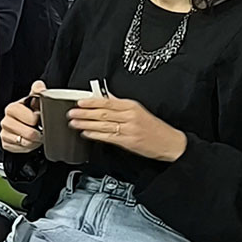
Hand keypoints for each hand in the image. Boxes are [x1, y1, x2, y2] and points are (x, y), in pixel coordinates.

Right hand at [0, 80, 43, 153]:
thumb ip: (38, 92)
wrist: (25, 124)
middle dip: (37, 134)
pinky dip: (26, 147)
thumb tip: (39, 86)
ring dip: (33, 141)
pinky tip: (28, 141)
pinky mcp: (5, 143)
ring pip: (24, 142)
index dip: (38, 120)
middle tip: (40, 130)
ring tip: (35, 136)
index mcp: (12, 108)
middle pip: (28, 133)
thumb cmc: (30, 112)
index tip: (40, 119)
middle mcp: (6, 120)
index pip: (31, 119)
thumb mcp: (35, 100)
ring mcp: (4, 133)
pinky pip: (19, 149)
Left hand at [67, 94, 187, 162]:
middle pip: (103, 113)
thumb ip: (121, 105)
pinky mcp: (128, 142)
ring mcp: (129, 129)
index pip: (108, 102)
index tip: (80, 101)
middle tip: (72, 112)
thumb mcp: (139, 111)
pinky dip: (95, 135)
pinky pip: (108, 137)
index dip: (92, 101)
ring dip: (86, 124)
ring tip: (74, 122)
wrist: (169, 142)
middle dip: (85, 113)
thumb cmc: (154, 127)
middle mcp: (130, 116)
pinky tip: (86, 133)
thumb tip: (105, 98)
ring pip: (103, 125)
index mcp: (132, 106)